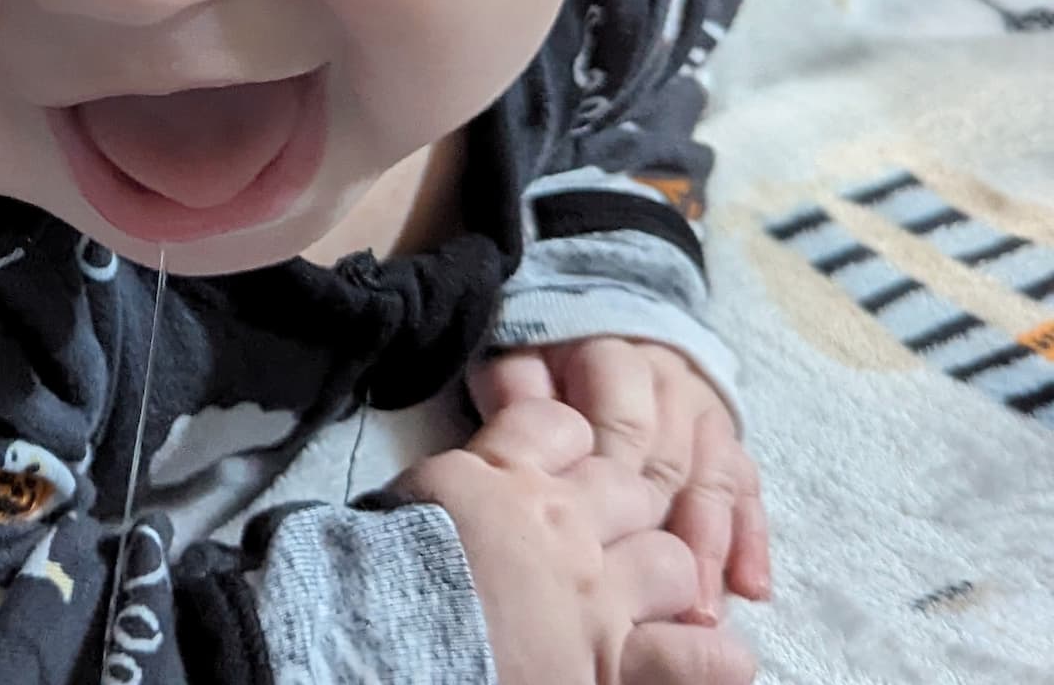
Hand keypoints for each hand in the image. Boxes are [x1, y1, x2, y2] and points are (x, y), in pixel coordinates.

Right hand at [398, 399, 755, 684]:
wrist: (386, 634)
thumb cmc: (376, 568)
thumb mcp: (405, 499)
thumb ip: (451, 485)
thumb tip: (456, 491)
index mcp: (502, 476)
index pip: (558, 426)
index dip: (563, 442)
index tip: (551, 466)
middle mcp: (562, 524)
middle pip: (626, 487)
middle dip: (622, 507)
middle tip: (598, 537)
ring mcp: (595, 594)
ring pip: (671, 560)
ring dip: (662, 575)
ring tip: (642, 598)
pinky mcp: (611, 660)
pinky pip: (694, 658)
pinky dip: (709, 659)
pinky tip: (709, 657)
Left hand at [474, 338, 772, 622]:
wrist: (597, 348)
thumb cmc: (546, 372)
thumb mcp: (521, 366)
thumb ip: (519, 388)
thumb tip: (522, 420)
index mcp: (617, 362)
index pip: (626, 424)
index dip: (619, 483)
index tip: (604, 538)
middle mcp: (670, 386)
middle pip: (676, 461)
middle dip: (669, 532)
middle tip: (659, 595)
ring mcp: (706, 416)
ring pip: (718, 483)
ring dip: (713, 549)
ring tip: (702, 612)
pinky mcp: (731, 447)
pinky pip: (749, 493)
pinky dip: (751, 541)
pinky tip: (752, 588)